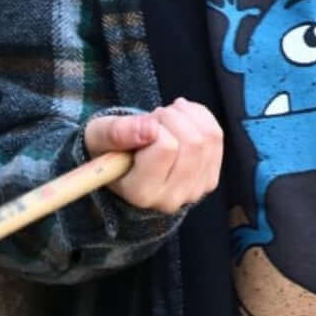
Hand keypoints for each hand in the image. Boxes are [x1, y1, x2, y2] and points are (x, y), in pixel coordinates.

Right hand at [84, 100, 222, 213]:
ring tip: (165, 119)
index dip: (155, 126)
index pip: (166, 146)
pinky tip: (181, 119)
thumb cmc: (110, 151)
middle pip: (193, 143)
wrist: (126, 167)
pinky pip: (216, 137)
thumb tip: (150, 128)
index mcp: (140, 193)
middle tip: (154, 119)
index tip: (141, 127)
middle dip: (173, 118)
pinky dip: (200, 118)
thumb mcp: (99, 137)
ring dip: (186, 116)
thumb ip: (117, 133)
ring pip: (207, 138)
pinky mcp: (208, 181)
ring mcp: (194, 192)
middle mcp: (170, 199)